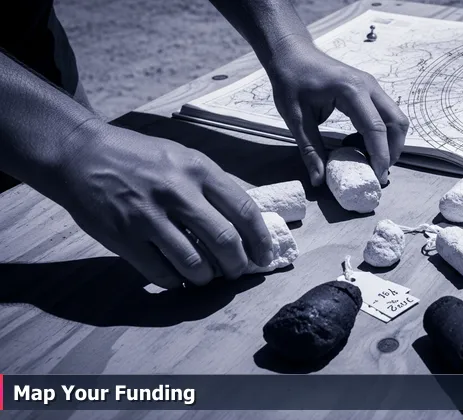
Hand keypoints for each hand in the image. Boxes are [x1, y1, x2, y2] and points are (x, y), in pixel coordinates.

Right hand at [53, 121, 274, 288]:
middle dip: (237, 264)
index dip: (260, 239)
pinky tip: (178, 278)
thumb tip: (249, 219)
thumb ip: (214, 186)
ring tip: (207, 277)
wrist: (81, 155)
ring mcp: (148, 216)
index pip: (243, 210)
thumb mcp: (183, 158)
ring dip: (207, 277)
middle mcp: (177, 191)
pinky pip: (160, 273)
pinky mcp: (124, 237)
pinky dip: (175, 282)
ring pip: (194, 263)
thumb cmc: (140, 158)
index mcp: (198, 169)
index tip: (264, 256)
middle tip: (237, 272)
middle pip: (224, 240)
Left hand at [266, 36, 408, 185]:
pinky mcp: (370, 90)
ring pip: (396, 118)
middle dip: (393, 151)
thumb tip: (320, 180)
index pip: (376, 128)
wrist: (292, 54)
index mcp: (351, 91)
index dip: (380, 156)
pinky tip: (360, 144)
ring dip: (390, 142)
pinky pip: (385, 114)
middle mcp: (369, 86)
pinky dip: (381, 133)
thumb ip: (310, 149)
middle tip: (378, 172)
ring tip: (370, 160)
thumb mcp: (295, 117)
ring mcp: (372, 86)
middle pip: (397, 122)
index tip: (377, 177)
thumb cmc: (291, 81)